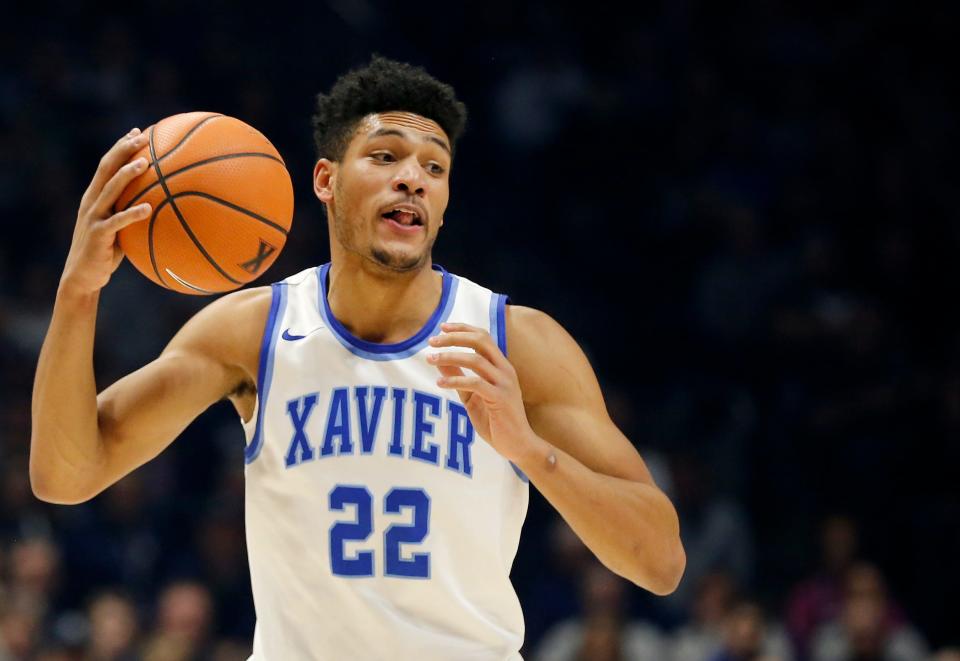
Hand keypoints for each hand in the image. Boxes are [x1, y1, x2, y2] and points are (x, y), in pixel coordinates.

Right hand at [60, 128, 152, 296]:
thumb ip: (131, 213)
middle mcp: (91, 201)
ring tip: (145, 163)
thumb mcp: (119, 228)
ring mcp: (93, 217)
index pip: (108, 165)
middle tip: (142, 136)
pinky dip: (132, 213)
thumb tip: (162, 205)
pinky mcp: (98, 234)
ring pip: (110, 189)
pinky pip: (118, 221)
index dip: (121, 147)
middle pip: (107, 169)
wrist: (83, 276)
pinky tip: (148, 207)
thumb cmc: (105, 252)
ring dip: (127, 174)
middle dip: (123, 150)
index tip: (138, 132)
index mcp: (95, 197)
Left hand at [427, 322, 539, 463]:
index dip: (463, 329)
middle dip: (454, 337)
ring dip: (450, 356)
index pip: (483, 337)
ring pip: (476, 359)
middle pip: (480, 341)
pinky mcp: (500, 399)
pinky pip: (475, 383)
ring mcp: (505, 383)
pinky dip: (455, 380)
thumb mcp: (472, 396)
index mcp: (501, 366)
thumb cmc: (496, 421)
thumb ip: (458, 377)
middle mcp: (505, 370)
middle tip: (432, 341)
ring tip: (431, 359)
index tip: (442, 327)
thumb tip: (439, 361)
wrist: (518, 445)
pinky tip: (440, 383)